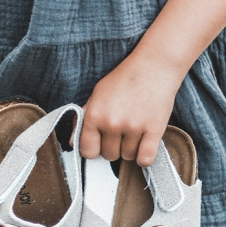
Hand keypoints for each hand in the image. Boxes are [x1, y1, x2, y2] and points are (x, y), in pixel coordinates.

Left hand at [71, 51, 182, 166]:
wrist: (153, 67)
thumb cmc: (124, 80)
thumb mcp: (97, 94)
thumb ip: (83, 119)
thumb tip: (72, 142)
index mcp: (94, 115)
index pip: (87, 151)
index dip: (95, 148)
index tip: (101, 142)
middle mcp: (111, 123)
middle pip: (109, 155)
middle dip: (115, 146)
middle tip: (122, 130)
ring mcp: (133, 128)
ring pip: (128, 157)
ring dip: (131, 148)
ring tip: (135, 129)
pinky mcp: (153, 130)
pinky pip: (145, 159)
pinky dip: (145, 156)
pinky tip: (145, 143)